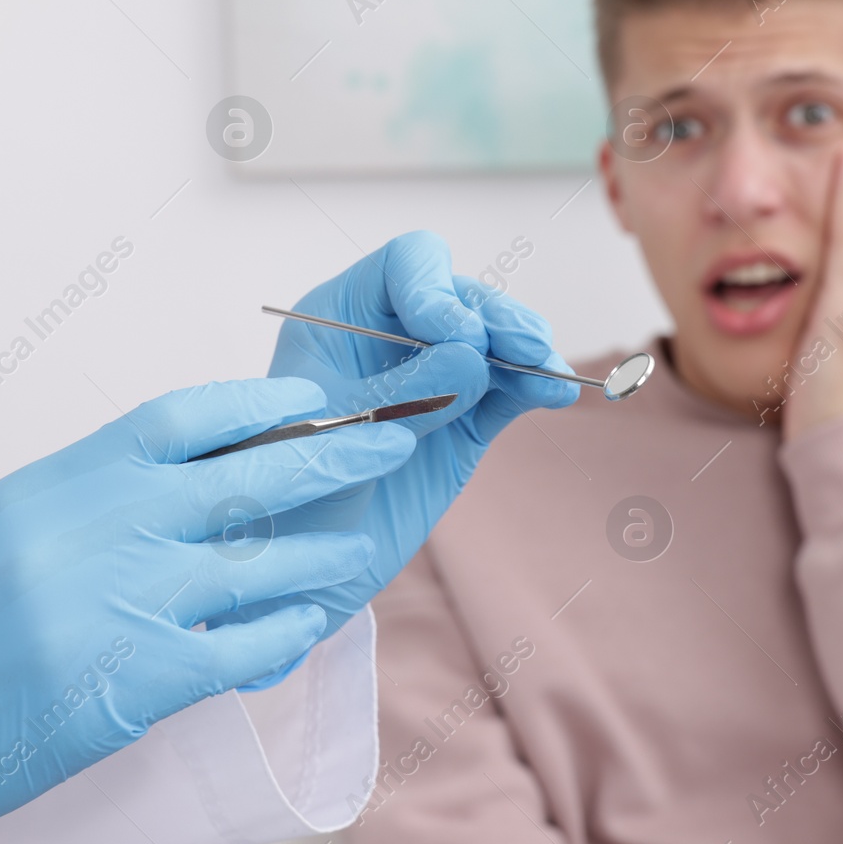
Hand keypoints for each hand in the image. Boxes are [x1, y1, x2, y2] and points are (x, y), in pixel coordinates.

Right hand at [0, 377, 413, 843]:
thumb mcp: (11, 524)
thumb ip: (98, 490)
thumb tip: (196, 466)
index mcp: (62, 482)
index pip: (181, 419)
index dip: (260, 404)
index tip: (315, 402)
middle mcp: (97, 531)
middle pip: (243, 479)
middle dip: (330, 459)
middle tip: (392, 443)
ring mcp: (120, 606)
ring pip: (258, 564)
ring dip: (321, 556)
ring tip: (358, 551)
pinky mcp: (135, 683)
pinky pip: (243, 648)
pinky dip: (286, 633)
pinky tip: (311, 624)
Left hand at [213, 231, 578, 662]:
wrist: (296, 576)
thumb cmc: (285, 496)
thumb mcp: (334, 437)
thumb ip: (402, 392)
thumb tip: (473, 354)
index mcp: (340, 318)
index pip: (406, 267)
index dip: (437, 289)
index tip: (453, 334)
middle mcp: (391, 336)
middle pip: (463, 298)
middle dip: (497, 319)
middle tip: (524, 349)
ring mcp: (434, 378)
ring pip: (494, 341)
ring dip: (526, 349)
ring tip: (548, 372)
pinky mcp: (465, 421)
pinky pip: (508, 391)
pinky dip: (534, 386)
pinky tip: (556, 393)